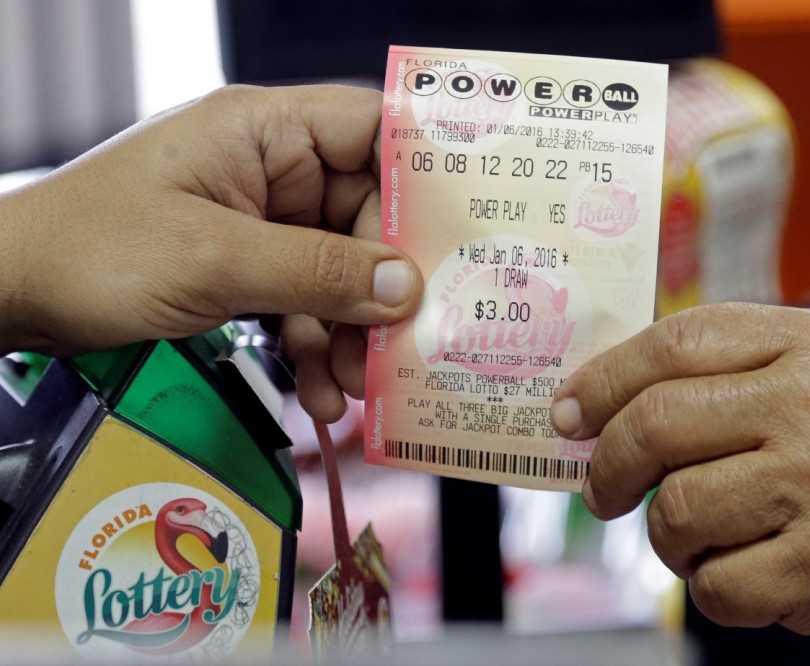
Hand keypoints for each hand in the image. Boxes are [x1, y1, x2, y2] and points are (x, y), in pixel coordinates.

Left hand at [0, 84, 421, 421]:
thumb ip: (317, 273)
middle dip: (384, 288)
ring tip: (352, 386)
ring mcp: (261, 220)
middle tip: (406, 343)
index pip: (373, 131)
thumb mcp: (216, 261)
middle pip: (366, 219)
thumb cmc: (92, 248)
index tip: (465, 230)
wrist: (14, 293)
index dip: (424, 174)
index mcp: (267, 131)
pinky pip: (304, 301)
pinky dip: (314, 346)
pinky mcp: (246, 264)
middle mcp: (273, 170)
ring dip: (350, 332)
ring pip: (339, 271)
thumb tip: (407, 285)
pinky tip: (316, 390)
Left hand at [549, 302, 809, 643]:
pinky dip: (707, 583)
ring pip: (678, 509)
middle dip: (610, 464)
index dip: (604, 379)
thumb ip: (713, 368)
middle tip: (604, 488)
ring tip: (698, 530)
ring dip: (667, 533)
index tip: (569, 412)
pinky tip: (738, 564)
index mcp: (809, 342)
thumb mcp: (804, 365)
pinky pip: (714, 583)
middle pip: (658, 425)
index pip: (675, 344)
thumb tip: (594, 400)